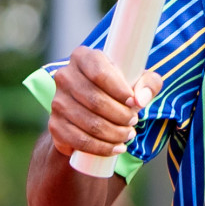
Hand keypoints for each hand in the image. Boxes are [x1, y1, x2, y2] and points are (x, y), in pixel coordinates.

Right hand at [47, 47, 162, 159]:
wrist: (90, 111)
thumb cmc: (119, 90)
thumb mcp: (139, 81)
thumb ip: (148, 84)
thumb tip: (140, 100)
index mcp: (83, 57)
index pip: (100, 73)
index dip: (119, 90)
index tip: (134, 103)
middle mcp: (64, 76)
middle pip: (95, 100)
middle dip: (120, 115)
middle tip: (134, 122)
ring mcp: (57, 102)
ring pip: (89, 122)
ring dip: (114, 133)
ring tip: (128, 134)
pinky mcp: (55, 125)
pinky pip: (80, 140)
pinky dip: (101, 148)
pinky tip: (116, 148)